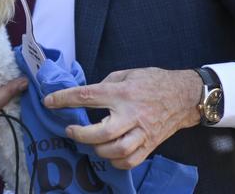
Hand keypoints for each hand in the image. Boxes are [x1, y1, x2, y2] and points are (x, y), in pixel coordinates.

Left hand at [44, 68, 200, 169]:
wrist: (185, 96)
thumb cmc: (154, 81)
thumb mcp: (127, 73)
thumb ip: (106, 82)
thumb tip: (88, 95)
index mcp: (122, 92)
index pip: (87, 96)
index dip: (63, 99)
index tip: (49, 102)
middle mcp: (131, 114)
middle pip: (101, 132)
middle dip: (80, 134)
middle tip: (70, 130)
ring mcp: (142, 132)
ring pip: (116, 151)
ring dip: (97, 149)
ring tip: (89, 142)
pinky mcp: (150, 144)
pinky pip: (130, 161)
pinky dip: (115, 161)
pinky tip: (108, 153)